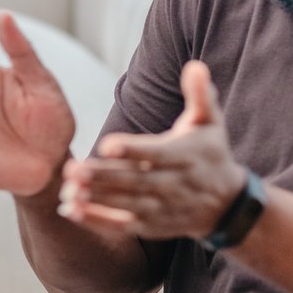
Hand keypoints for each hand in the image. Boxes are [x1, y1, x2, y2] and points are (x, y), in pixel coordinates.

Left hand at [59, 61, 243, 240]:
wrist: (225, 204)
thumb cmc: (210, 154)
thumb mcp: (211, 123)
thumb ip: (200, 95)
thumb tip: (195, 65)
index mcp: (185, 157)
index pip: (156, 154)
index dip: (132, 150)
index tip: (106, 145)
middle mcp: (173, 185)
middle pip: (135, 181)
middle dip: (103, 177)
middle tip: (73, 169)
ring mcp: (161, 208)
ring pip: (125, 204)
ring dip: (95, 199)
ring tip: (67, 190)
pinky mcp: (150, 226)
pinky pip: (121, 226)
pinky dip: (96, 220)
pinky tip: (70, 210)